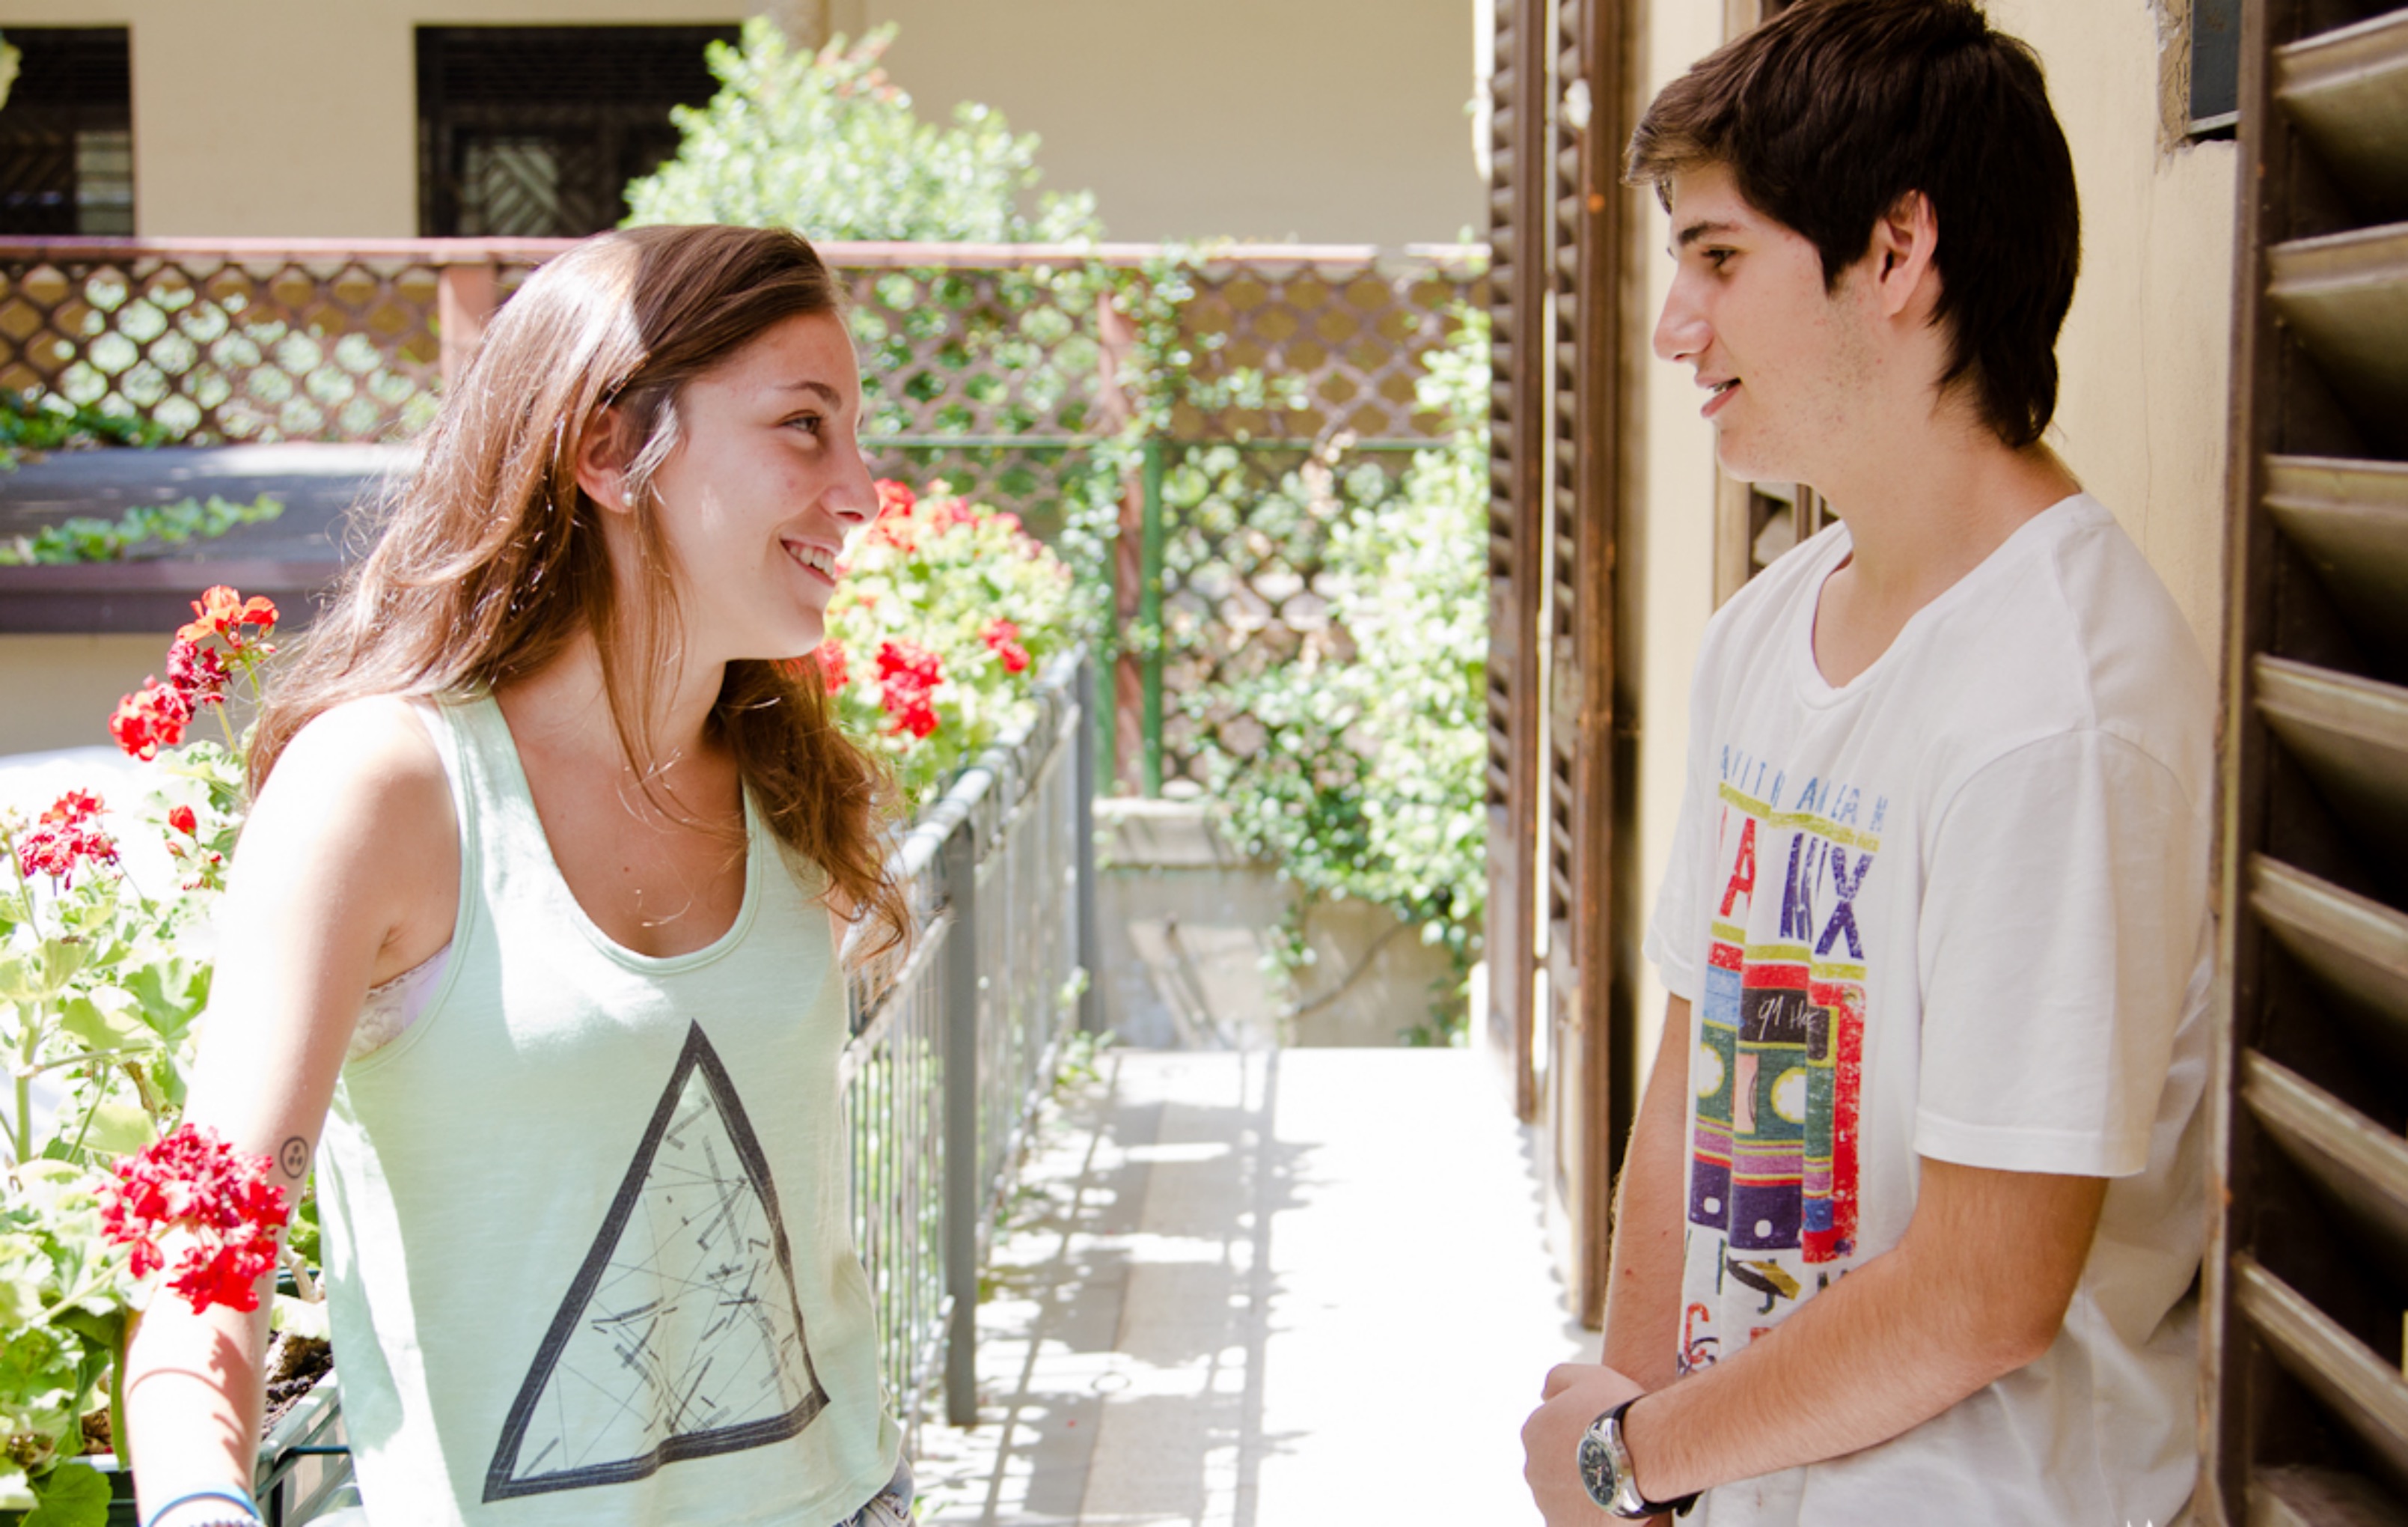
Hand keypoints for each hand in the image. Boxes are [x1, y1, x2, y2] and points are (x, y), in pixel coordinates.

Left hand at [1522, 1362, 1648, 1524]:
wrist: (1640, 1456)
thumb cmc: (1618, 1415)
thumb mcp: (1587, 1376)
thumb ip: (1558, 1380)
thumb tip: (1544, 1395)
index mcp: (1534, 1431)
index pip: (1554, 1436)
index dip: (1583, 1438)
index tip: (1605, 1440)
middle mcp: (1533, 1467)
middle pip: (1558, 1467)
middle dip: (1582, 1466)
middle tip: (1614, 1463)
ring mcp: (1547, 1500)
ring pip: (1566, 1496)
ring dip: (1587, 1492)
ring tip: (1619, 1486)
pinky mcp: (1563, 1525)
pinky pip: (1575, 1521)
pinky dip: (1591, 1516)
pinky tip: (1614, 1505)